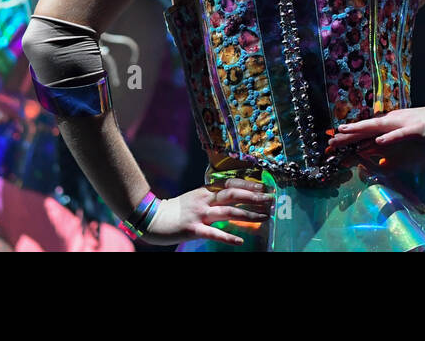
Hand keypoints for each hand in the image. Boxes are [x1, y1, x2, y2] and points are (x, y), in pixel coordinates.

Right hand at [139, 178, 274, 245]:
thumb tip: (234, 196)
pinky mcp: (193, 229)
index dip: (249, 184)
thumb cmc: (176, 209)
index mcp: (206, 191)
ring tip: (265, 217)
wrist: (152, 219)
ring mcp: (199, 214)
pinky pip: (214, 233)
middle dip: (254, 196)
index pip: (231, 183)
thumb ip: (213, 196)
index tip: (265, 185)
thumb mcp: (195, 197)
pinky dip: (228, 237)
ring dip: (248, 214)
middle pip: (233, 195)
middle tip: (271, 199)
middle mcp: (205, 200)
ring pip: (228, 212)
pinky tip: (240, 241)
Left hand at [326, 103, 424, 152]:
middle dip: (348, 135)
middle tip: (329, 142)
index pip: (368, 129)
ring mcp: (405, 123)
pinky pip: (401, 134)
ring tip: (344, 133)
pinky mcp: (417, 129)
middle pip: (367, 127)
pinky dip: (389, 137)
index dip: (350, 135)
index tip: (333, 141)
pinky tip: (378, 140)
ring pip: (379, 127)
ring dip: (361, 131)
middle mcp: (395, 120)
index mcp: (392, 122)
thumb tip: (381, 159)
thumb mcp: (409, 137)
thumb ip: (394, 146)